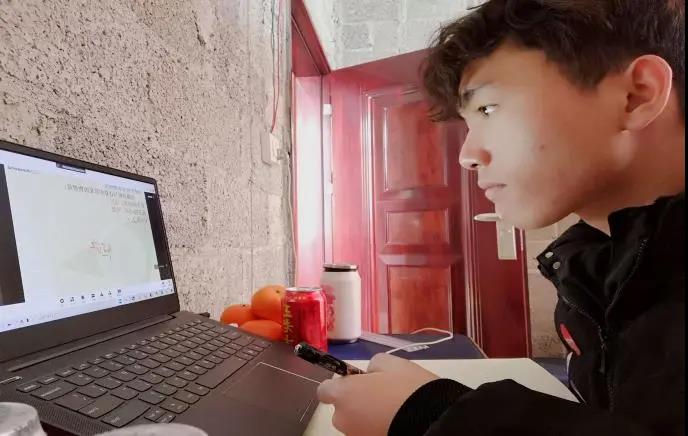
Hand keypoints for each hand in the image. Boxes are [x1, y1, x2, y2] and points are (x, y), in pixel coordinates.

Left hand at [317, 353, 438, 435]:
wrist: (432, 420)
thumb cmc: (407, 387)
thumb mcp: (390, 362)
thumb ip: (371, 366)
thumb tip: (369, 374)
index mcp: (343, 394)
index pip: (324, 390)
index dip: (338, 384)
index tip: (355, 381)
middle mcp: (343, 419)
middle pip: (341, 409)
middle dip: (355, 402)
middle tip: (379, 393)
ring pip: (356, 422)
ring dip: (366, 416)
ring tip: (391, 409)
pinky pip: (369, 431)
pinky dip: (377, 426)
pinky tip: (396, 420)